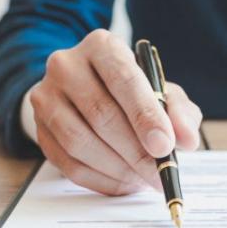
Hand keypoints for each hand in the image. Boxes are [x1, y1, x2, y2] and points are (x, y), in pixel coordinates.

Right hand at [29, 30, 202, 194]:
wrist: (85, 92)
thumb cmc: (131, 91)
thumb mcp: (161, 91)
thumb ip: (179, 111)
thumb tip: (187, 139)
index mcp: (102, 46)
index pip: (123, 79)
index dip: (145, 116)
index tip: (165, 146)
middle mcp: (67, 65)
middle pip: (101, 113)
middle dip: (136, 151)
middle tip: (159, 173)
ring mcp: (46, 96)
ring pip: (80, 141)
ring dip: (117, 168)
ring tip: (142, 178)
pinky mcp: (39, 128)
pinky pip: (68, 163)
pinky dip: (100, 179)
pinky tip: (123, 181)